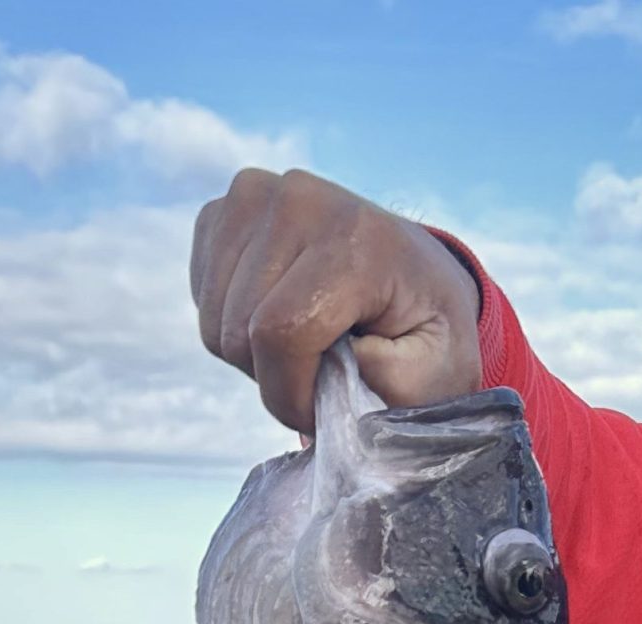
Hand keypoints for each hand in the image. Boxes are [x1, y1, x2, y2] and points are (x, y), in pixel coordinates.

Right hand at [190, 168, 483, 434]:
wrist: (418, 274)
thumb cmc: (430, 328)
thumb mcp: (439, 370)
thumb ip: (390, 383)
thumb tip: (329, 378)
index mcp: (356, 239)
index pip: (280, 332)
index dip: (290, 392)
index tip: (320, 410)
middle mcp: (298, 200)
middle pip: (239, 330)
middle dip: (276, 377)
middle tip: (322, 375)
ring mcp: (254, 194)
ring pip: (214, 320)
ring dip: (254, 354)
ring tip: (308, 344)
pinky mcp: (224, 208)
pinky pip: (202, 297)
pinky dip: (235, 323)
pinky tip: (282, 313)